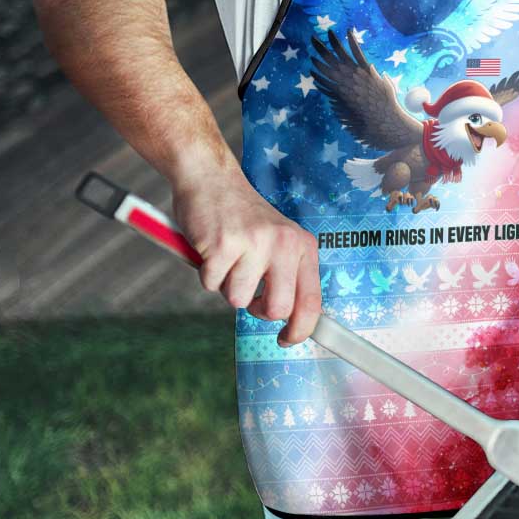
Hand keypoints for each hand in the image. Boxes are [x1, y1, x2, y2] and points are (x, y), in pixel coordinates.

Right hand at [171, 168, 320, 347]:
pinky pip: (211, 285)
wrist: (211, 179)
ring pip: (238, 300)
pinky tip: (211, 250)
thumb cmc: (243, 217)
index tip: (287, 340)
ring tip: (228, 258)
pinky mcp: (223, 245)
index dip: (301, 329)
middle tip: (249, 293)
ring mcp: (254, 244)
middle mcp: (284, 244)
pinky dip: (207, 274)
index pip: (311, 300)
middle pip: (277, 309)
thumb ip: (287, 274)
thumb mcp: (279, 240)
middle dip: (258, 310)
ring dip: (227, 286)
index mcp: (302, 246)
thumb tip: (292, 320)